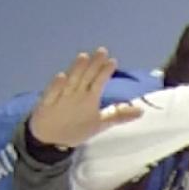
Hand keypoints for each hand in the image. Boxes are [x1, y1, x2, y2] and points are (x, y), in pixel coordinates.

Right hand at [27, 48, 142, 148]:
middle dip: (93, 65)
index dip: (105, 72)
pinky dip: (56, 86)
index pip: (97, 81)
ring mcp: (61, 98)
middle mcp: (75, 94)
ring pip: (70, 82)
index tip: (113, 60)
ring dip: (76, 70)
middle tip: (102, 51)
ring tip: (83, 57)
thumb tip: (141, 112)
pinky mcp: (46, 106)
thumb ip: (118, 115)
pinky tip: (61, 77)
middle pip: (85, 77)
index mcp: (88, 96)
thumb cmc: (76, 127)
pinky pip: (51, 95)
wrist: (50, 139)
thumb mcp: (100, 123)